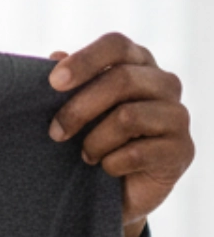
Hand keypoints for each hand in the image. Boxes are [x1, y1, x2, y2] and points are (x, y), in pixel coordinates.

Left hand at [46, 34, 193, 236]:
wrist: (120, 191)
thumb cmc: (97, 139)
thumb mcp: (78, 109)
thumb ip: (70, 83)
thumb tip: (56, 55)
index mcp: (139, 63)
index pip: (116, 45)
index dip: (85, 60)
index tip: (54, 83)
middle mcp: (165, 83)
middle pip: (121, 80)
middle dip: (79, 108)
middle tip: (55, 132)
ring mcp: (178, 115)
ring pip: (127, 117)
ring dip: (95, 141)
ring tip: (86, 156)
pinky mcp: (182, 149)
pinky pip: (137, 153)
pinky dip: (111, 164)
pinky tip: (107, 168)